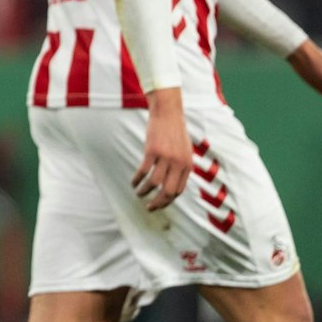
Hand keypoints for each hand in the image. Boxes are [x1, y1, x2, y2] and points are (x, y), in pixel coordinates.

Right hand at [132, 88, 190, 210]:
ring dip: (145, 192)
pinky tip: (133, 182)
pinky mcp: (153, 151)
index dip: (167, 200)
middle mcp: (178, 164)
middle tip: (149, 207)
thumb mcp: (185, 151)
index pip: (178, 191)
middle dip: (158, 203)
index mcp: (187, 165)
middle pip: (168, 191)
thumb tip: (173, 182)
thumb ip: (181, 166)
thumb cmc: (175, 132)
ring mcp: (166, 157)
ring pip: (154, 183)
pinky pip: (143, 171)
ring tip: (138, 193)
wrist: (168, 113)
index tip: (158, 203)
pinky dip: (137, 179)